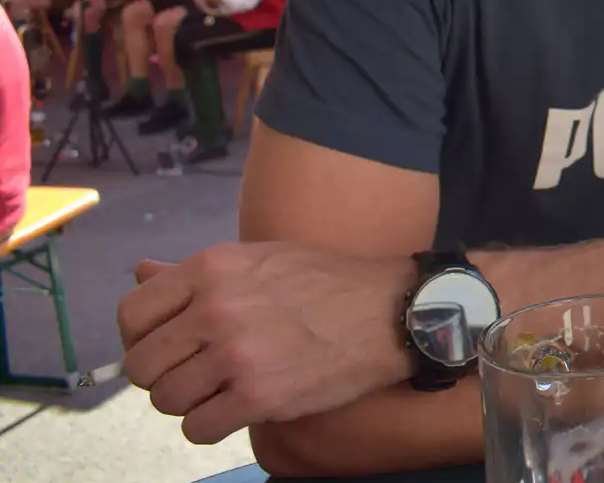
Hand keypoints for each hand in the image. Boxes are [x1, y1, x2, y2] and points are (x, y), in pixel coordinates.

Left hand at [117, 242, 416, 443]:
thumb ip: (198, 272)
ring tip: (219, 389)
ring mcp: (237, 355)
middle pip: (142, 364)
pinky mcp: (259, 397)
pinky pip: (197, 429)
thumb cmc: (326, 282)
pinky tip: (235, 408)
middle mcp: (217, 309)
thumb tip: (141, 273)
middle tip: (193, 373)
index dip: (140, 337)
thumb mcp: (260, 257)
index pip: (131, 313)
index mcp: (212, 268)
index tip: (165, 345)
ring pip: (167, 400)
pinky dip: (210, 425)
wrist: (388, 312)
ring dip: (188, 402)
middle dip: (162, 375)